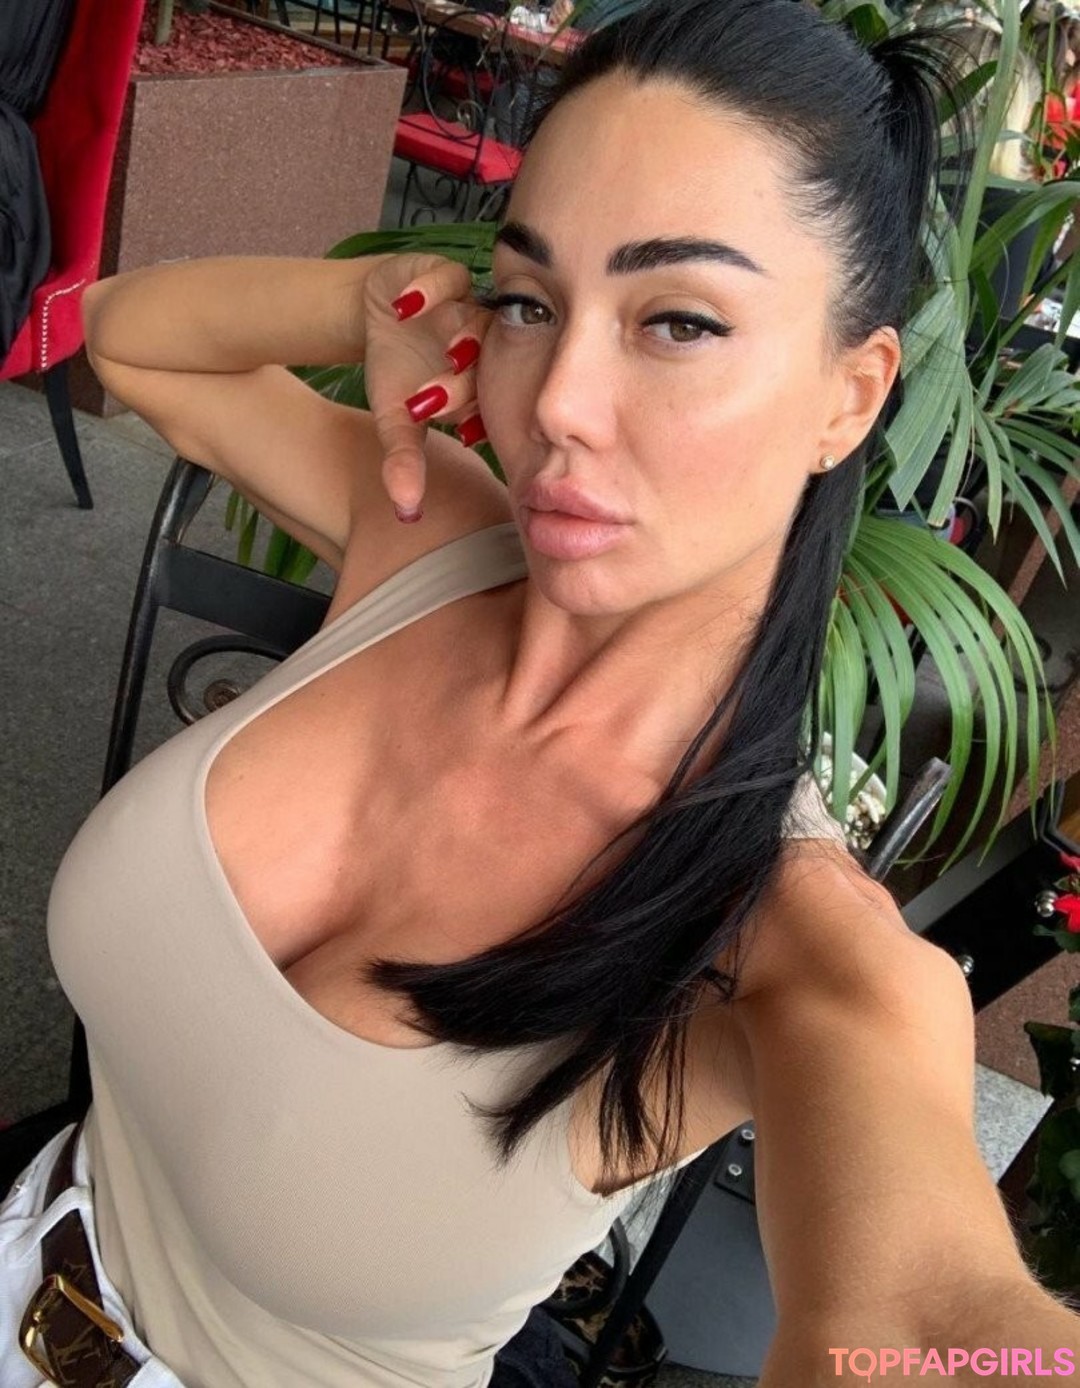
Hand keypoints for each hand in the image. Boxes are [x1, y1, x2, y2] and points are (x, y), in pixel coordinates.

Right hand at [362, 253, 492, 522]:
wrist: (375, 314)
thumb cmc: (396, 370)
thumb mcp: (394, 420)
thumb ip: (404, 463)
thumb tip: (405, 514)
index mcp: (483, 384)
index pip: (485, 402)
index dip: (470, 414)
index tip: (456, 430)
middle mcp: (484, 346)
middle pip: (485, 364)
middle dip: (463, 380)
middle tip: (438, 397)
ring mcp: (468, 307)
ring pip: (476, 319)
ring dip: (461, 333)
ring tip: (445, 347)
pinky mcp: (447, 274)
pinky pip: (449, 277)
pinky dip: (430, 290)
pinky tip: (406, 306)